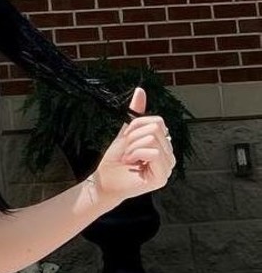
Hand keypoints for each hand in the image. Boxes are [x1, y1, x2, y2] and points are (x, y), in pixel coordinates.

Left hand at [90, 87, 176, 203]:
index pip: (157, 121)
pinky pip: (153, 153)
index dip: (136, 127)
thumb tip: (140, 90)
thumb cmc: (114, 160)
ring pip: (153, 139)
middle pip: (156, 128)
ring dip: (132, 148)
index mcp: (163, 144)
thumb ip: (135, 113)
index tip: (127, 141)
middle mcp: (169, 155)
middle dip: (133, 138)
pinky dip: (136, 155)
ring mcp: (167, 167)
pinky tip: (132, 164)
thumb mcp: (125, 133)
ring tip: (128, 159)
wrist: (103, 181)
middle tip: (126, 152)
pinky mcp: (162, 177)